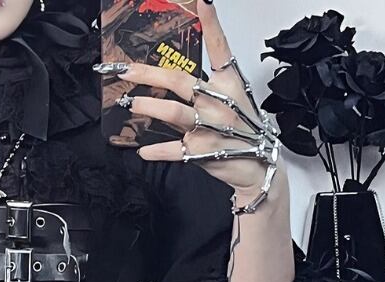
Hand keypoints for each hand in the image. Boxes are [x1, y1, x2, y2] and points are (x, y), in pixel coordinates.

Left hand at [113, 0, 281, 196]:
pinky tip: (143, 151)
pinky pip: (173, 150)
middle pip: (179, 81)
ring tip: (132, 103)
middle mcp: (217, 102)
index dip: (211, 24)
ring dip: (149, 107)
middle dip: (149, 74)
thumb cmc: (244, 129)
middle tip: (126, 70)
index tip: (202, 3)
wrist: (258, 163)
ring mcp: (208, 126)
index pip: (220, 48)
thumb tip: (172, 77)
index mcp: (228, 83)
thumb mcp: (234, 97)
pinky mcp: (201, 151)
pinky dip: (156, 151)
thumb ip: (206, 84)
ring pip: (173, 112)